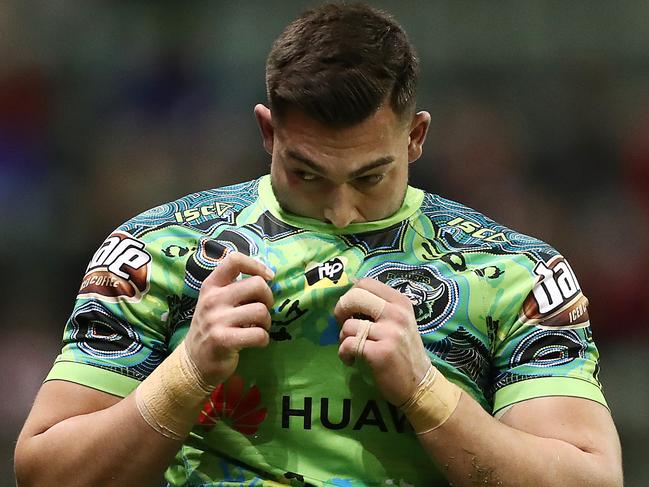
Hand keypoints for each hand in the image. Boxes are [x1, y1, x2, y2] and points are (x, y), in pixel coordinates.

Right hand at [184, 252, 273, 384]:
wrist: (194, 362)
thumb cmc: (212, 328)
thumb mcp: (215, 302)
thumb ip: (234, 289)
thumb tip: (266, 278)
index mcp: (211, 286)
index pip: (234, 260)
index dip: (256, 265)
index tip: (267, 277)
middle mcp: (212, 299)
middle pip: (257, 285)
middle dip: (268, 298)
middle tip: (262, 310)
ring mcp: (216, 320)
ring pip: (261, 311)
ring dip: (267, 322)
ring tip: (258, 327)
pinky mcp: (223, 340)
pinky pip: (259, 334)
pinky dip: (264, 339)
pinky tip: (256, 341)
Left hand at [335, 278, 430, 405]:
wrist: (419, 384)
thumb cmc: (404, 351)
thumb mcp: (398, 321)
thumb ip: (379, 306)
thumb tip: (348, 295)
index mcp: (400, 302)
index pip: (366, 283)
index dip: (350, 295)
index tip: (351, 311)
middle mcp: (396, 313)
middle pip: (354, 297)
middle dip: (341, 311)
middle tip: (345, 326)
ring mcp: (390, 332)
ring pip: (348, 325)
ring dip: (343, 338)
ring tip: (352, 348)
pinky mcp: (380, 352)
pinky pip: (348, 345)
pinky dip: (344, 354)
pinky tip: (352, 360)